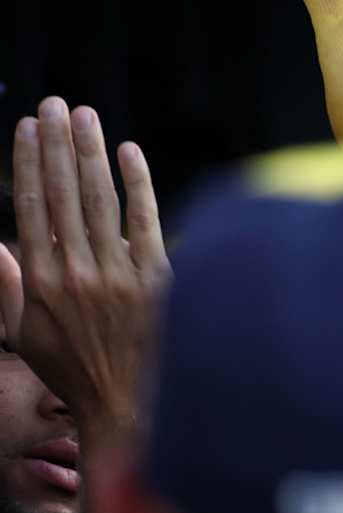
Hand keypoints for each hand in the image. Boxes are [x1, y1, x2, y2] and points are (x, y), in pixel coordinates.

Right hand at [7, 98, 169, 434]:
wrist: (129, 407)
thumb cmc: (76, 371)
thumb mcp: (24, 334)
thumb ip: (5, 287)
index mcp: (41, 282)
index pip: (31, 206)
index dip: (29, 162)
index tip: (27, 128)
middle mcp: (75, 272)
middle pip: (63, 193)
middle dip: (56, 144)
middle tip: (54, 105)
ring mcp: (116, 274)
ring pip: (100, 200)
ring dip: (91, 153)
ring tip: (84, 116)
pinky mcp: (157, 280)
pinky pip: (146, 222)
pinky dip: (138, 185)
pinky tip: (129, 153)